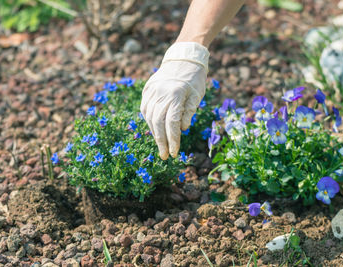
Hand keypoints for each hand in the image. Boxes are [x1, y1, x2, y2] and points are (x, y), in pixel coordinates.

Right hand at [140, 42, 208, 159]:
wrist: (183, 57)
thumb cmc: (194, 78)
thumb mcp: (197, 95)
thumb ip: (189, 112)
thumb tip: (182, 129)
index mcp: (175, 94)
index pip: (172, 123)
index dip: (173, 140)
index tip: (174, 153)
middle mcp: (160, 93)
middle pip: (157, 123)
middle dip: (161, 142)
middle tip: (165, 156)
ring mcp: (151, 91)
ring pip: (149, 117)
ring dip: (154, 133)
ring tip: (161, 145)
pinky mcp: (147, 90)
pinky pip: (145, 109)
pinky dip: (149, 122)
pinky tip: (155, 130)